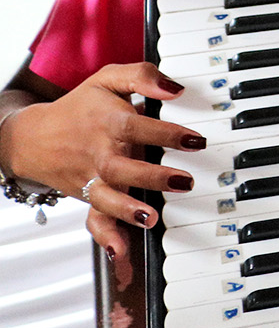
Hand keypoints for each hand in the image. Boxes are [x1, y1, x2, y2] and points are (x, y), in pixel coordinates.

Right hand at [2, 64, 205, 258]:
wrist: (34, 136)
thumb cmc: (83, 106)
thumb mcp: (108, 80)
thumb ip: (142, 76)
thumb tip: (175, 87)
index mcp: (108, 123)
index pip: (137, 127)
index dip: (166, 133)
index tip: (195, 140)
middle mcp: (100, 153)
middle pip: (122, 167)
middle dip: (153, 177)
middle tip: (184, 181)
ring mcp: (92, 179)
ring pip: (106, 198)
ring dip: (128, 210)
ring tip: (151, 218)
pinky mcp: (88, 197)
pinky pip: (94, 220)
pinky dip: (105, 236)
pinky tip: (120, 251)